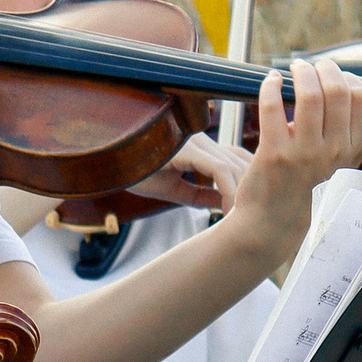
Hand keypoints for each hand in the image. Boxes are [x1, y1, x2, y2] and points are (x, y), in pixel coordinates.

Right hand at [127, 132, 249, 211]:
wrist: (110, 165)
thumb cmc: (138, 174)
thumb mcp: (176, 190)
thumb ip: (202, 195)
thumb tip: (226, 204)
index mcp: (200, 148)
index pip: (237, 160)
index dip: (247, 184)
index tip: (247, 212)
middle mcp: (202, 141)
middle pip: (242, 161)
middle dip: (251, 190)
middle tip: (251, 220)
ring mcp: (196, 142)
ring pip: (235, 166)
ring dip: (242, 194)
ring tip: (240, 220)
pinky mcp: (188, 149)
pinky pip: (219, 170)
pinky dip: (228, 191)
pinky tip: (226, 212)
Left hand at [221, 57, 361, 261]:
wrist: (273, 222)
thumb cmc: (302, 187)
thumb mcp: (334, 162)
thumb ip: (340, 130)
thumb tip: (344, 85)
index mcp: (350, 151)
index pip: (361, 100)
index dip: (347, 78)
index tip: (333, 73)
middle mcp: (332, 151)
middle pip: (337, 91)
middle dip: (324, 69)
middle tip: (311, 65)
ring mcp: (303, 153)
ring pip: (309, 94)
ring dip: (300, 73)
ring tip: (294, 69)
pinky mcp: (274, 153)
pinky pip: (273, 106)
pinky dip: (271, 86)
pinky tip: (271, 80)